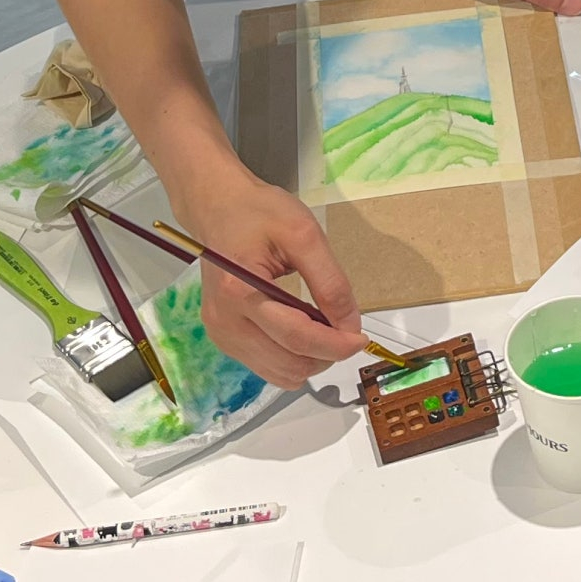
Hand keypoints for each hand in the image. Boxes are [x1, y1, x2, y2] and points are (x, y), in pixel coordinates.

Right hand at [169, 158, 366, 388]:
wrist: (218, 208)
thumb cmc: (259, 212)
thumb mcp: (304, 235)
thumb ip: (329, 281)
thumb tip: (350, 325)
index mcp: (240, 290)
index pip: (296, 336)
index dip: (335, 344)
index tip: (362, 338)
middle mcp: (224, 320)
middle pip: (289, 362)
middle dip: (326, 354)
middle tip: (346, 330)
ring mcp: (220, 334)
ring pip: (280, 373)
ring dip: (311, 361)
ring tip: (324, 330)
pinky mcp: (222, 339)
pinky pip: (266, 367)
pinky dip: (292, 358)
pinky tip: (301, 332)